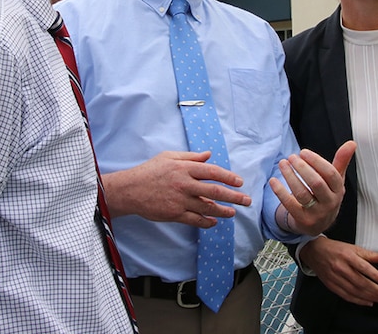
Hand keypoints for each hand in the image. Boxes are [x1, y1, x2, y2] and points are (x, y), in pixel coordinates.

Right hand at [102, 150, 251, 227]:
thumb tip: (209, 155)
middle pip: (215, 192)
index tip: (239, 182)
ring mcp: (180, 201)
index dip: (228, 177)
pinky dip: (206, 222)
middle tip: (247, 200)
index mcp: (184, 168)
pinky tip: (214, 222)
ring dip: (223, 211)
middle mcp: (184, 184)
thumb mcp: (169, 157)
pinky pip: (195, 220)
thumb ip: (191, 157)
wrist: (130, 190)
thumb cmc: (150, 171)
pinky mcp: (174, 214)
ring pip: (207, 208)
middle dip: (234, 197)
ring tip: (233, 213)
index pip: (212, 172)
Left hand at [270, 140, 354, 234]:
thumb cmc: (326, 195)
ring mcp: (317, 213)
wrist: (319, 224)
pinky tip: (273, 180)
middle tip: (291, 156)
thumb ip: (341, 161)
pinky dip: (280, 191)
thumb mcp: (336, 180)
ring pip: (302, 193)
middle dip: (302, 168)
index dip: (316, 161)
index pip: (331, 174)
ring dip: (290, 176)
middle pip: (316, 183)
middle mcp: (330, 203)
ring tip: (282, 163)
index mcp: (339, 190)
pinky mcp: (303, 220)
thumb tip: (352, 143)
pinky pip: (290, 204)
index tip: (303, 152)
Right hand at [299, 236, 377, 305]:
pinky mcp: (331, 285)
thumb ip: (369, 254)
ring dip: (369, 297)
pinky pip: (346, 296)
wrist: (314, 251)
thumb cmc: (334, 249)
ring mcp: (335, 278)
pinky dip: (358, 301)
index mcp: (347, 256)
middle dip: (376, 290)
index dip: (375, 275)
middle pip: (360, 282)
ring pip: (355, 291)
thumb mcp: (352, 247)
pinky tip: (367, 302)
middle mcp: (341, 268)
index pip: (363, 267)